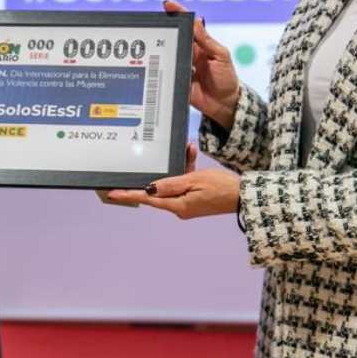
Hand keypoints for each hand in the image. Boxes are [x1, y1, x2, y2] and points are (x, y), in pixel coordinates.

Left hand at [104, 142, 239, 218]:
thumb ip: (171, 184)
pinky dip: (187, 169)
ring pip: (173, 182)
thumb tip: (150, 189)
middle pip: (159, 189)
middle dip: (158, 171)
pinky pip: (184, 182)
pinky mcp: (194, 198)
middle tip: (145, 160)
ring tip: (189, 151)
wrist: (244, 196)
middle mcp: (179, 207)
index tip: (112, 192)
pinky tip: (191, 153)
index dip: (129, 195)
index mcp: (177, 206)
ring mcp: (187, 203)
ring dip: (179, 166)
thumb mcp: (195, 180)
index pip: (147, 198)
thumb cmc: (222, 187)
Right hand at [163, 0, 239, 129]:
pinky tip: (152, 65)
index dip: (178, 13)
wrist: (224, 104)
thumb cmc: (227, 78)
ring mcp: (181, 66)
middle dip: (163, 28)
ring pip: (166, 54)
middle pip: (173, 37)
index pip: (187, 25)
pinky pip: (165, 73)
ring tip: (151, 42)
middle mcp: (188, 53)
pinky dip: (159, 69)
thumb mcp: (222, 57)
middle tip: (154, 22)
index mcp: (200, 44)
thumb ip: (208, 41)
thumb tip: (197, 21)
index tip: (167, 4)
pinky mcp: (176, 80)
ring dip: (159, 49)